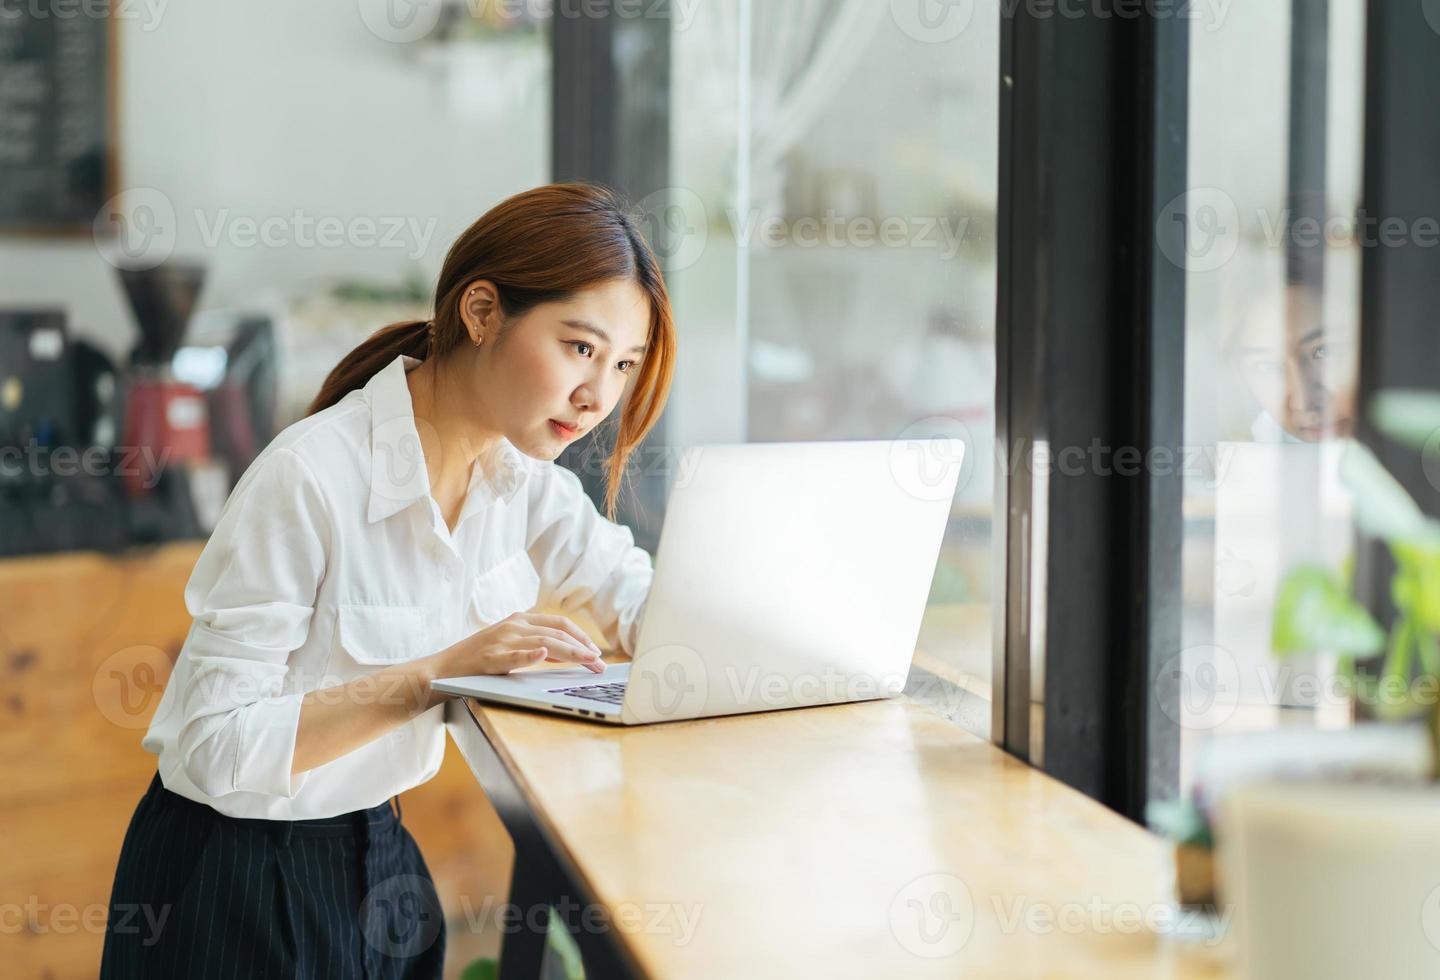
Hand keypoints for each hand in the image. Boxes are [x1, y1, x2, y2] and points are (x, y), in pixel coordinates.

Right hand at [435, 611, 606, 678]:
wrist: (442, 670)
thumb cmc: (478, 661)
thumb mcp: (509, 646)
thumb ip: (534, 646)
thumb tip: (564, 654)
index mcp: (519, 620)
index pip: (559, 624)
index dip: (582, 636)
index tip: (597, 652)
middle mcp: (513, 626)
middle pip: (557, 633)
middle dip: (583, 648)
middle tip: (601, 664)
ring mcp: (501, 641)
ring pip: (544, 642)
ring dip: (571, 653)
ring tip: (589, 662)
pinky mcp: (490, 658)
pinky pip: (514, 656)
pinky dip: (530, 655)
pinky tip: (544, 654)